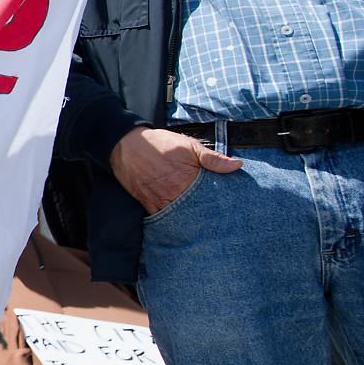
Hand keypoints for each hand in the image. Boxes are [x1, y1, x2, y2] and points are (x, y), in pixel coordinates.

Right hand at [109, 125, 240, 213]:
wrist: (126, 145)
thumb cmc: (160, 144)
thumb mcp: (190, 146)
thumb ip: (213, 158)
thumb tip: (237, 165)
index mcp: (186, 182)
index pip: (207, 201)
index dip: (216, 206)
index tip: (224, 209)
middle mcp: (171, 195)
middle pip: (193, 213)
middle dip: (202, 215)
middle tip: (213, 219)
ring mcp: (157, 201)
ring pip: (177, 217)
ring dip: (186, 219)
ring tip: (197, 221)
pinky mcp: (146, 203)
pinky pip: (160, 216)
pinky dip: (170, 218)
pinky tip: (178, 216)